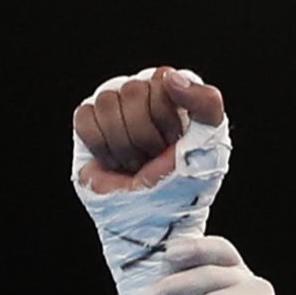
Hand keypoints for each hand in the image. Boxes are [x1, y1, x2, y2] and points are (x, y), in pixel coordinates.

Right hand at [73, 67, 227, 195]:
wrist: (157, 218)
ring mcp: (114, 107)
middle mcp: (142, 92)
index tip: (175, 141)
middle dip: (145, 135)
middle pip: (131, 92)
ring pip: (106, 103)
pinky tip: (114, 162)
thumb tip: (168, 76)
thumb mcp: (211, 139)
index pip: (161, 79)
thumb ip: (206, 101)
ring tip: (136, 162)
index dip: (167, 117)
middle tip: (153, 156)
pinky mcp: (89, 124)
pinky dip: (101, 147)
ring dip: (124, 145)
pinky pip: (84, 118)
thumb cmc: (186, 180)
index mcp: (172, 89)